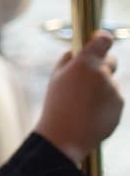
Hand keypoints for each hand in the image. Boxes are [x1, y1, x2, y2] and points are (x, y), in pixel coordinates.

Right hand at [35, 32, 121, 163]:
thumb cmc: (56, 105)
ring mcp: (114, 90)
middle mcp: (103, 74)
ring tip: (82, 104)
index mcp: (85, 63)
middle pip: (111, 61)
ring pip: (110, 83)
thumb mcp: (56, 78)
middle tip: (86, 77)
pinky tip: (90, 114)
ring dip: (100, 89)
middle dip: (102, 66)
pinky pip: (113, 98)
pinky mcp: (120, 105)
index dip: (101, 39)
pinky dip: (104, 103)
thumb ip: (68, 60)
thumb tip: (78, 52)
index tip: (98, 40)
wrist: (65, 136)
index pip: (103, 40)